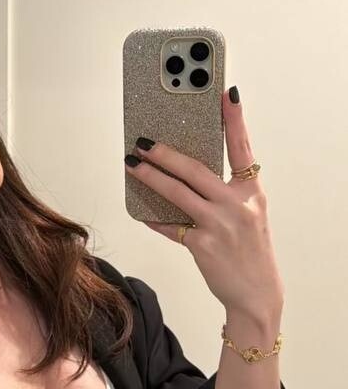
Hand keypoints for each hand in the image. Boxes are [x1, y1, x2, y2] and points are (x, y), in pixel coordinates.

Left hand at [125, 87, 284, 315]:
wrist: (257, 295)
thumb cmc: (250, 250)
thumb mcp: (249, 214)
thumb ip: (226, 192)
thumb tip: (188, 170)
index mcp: (252, 191)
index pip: (243, 147)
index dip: (235, 119)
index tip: (226, 92)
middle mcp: (237, 204)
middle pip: (195, 169)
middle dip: (165, 153)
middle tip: (143, 141)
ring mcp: (219, 225)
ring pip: (177, 193)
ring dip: (150, 177)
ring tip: (131, 164)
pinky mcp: (202, 245)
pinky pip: (171, 226)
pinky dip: (155, 218)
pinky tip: (140, 209)